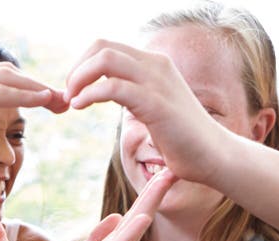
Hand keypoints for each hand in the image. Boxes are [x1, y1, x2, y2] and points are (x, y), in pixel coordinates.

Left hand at [36, 170, 175, 240]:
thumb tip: (117, 222)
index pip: (125, 224)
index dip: (142, 201)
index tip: (159, 175)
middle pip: (134, 224)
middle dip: (151, 198)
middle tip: (170, 171)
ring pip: (128, 236)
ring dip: (144, 209)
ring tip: (160, 183)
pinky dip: (127, 237)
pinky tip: (138, 220)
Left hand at [64, 39, 222, 183]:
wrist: (211, 156)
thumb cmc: (178, 138)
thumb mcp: (150, 107)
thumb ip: (130, 94)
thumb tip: (106, 92)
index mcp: (152, 64)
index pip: (107, 47)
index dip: (81, 65)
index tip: (72, 90)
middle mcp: (154, 66)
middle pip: (101, 47)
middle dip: (76, 70)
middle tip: (67, 96)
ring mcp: (156, 82)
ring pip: (105, 60)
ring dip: (78, 79)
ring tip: (70, 102)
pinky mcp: (155, 103)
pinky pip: (114, 87)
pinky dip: (89, 94)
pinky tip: (79, 106)